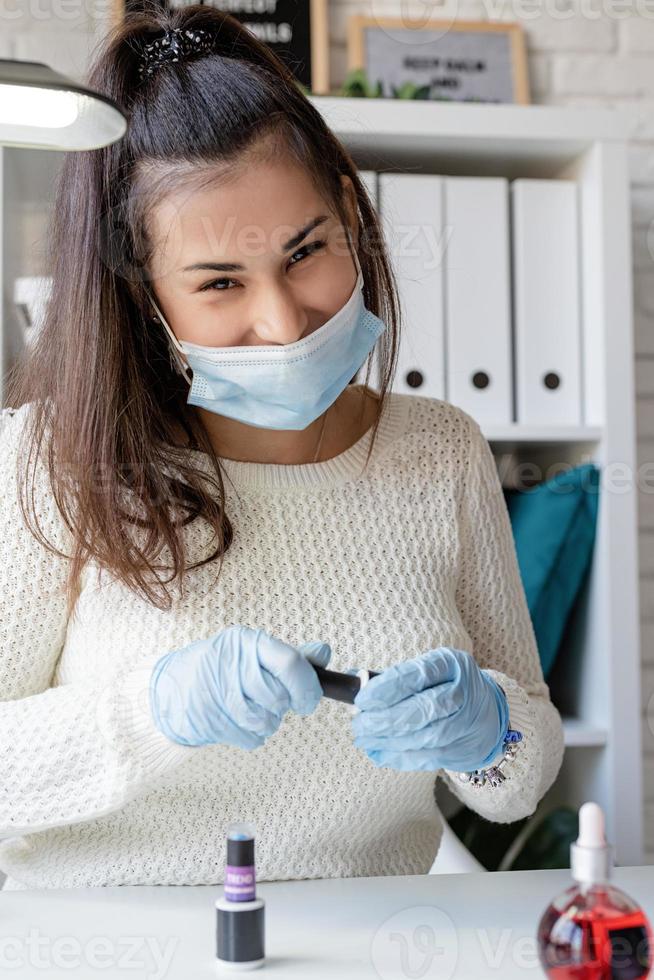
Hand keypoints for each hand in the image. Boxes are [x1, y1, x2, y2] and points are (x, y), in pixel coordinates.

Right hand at [149, 625, 330, 747]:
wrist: (172, 689)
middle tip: (271, 702)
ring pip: (266, 720)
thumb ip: (289, 656)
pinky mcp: (210, 721)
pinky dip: (252, 736)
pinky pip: (251, 739)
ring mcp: (218, 693)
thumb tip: (324, 653)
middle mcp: (231, 663)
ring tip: (254, 711)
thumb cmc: (221, 668)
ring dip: (268, 723)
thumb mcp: (252, 652)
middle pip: (278, 697)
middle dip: (281, 706)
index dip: (306, 687)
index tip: (308, 701)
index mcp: (246, 641)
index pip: (290, 663)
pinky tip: (239, 723)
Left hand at [350, 647, 508, 771]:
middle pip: (422, 709)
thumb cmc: (445, 686)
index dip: (386, 689)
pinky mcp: (463, 749)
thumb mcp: (429, 671)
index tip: (362, 700)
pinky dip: (399, 757)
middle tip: (359, 724)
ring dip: (388, 741)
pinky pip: (427, 758)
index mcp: (451, 664)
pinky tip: (379, 753)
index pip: (416, 675)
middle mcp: (463, 692)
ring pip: (424, 737)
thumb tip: (354, 682)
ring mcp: (466, 723)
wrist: (487, 712)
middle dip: (384, 720)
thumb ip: (396, 678)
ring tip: (364, 739)